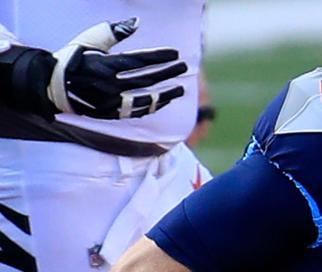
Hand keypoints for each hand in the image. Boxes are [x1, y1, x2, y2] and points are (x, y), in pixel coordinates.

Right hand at [47, 18, 186, 119]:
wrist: (54, 85)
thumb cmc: (74, 58)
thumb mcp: (90, 41)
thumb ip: (113, 32)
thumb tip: (136, 22)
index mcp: (105, 66)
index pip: (140, 61)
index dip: (160, 57)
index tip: (176, 54)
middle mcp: (110, 86)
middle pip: (147, 80)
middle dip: (168, 73)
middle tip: (183, 67)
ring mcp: (112, 103)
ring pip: (146, 101)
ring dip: (165, 95)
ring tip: (180, 90)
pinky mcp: (112, 114)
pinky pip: (137, 112)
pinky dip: (152, 106)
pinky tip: (163, 101)